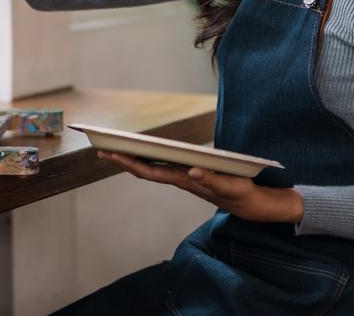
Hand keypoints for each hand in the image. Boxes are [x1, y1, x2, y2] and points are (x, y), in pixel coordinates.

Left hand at [96, 151, 304, 223]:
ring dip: (133, 159)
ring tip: (115, 148)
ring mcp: (184, 177)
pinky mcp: (190, 175)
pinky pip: (163, 166)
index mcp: (185, 180)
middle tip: (101, 149)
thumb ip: (211, 180)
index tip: (111, 154)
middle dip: (123, 160)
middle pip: (145, 169)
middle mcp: (180, 179)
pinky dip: (149, 159)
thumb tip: (192, 170)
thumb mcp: (230, 186)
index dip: (129, 162)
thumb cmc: (241, 193)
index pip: (150, 171)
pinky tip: (142, 153)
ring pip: (152, 168)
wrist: (252, 205)